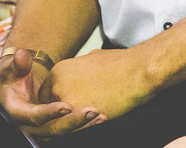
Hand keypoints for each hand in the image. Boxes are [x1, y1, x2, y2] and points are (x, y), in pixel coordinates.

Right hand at [0, 49, 104, 138]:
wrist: (15, 86)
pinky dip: (84, 125)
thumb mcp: (11, 68)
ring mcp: (40, 129)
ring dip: (82, 127)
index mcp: (16, 111)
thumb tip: (21, 55)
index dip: (49, 112)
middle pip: (50, 130)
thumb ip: (17, 64)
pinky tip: (102, 117)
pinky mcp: (52, 127)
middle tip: (92, 112)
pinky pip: (68, 130)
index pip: (32, 116)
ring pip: (61, 133)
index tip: (67, 106)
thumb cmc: (13, 75)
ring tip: (102, 117)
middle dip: (72, 122)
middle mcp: (27, 125)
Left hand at [42, 47, 156, 124]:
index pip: (46, 95)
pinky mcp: (78, 116)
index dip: (58, 101)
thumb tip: (78, 74)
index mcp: (59, 71)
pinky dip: (82, 126)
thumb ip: (79, 68)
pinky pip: (73, 127)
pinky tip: (98, 117)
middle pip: (50, 109)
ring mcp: (65, 102)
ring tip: (91, 115)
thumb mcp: (94, 57)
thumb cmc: (123, 63)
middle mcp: (57, 86)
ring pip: (60, 121)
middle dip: (62, 113)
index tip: (69, 104)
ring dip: (72, 121)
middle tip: (79, 111)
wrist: (139, 71)